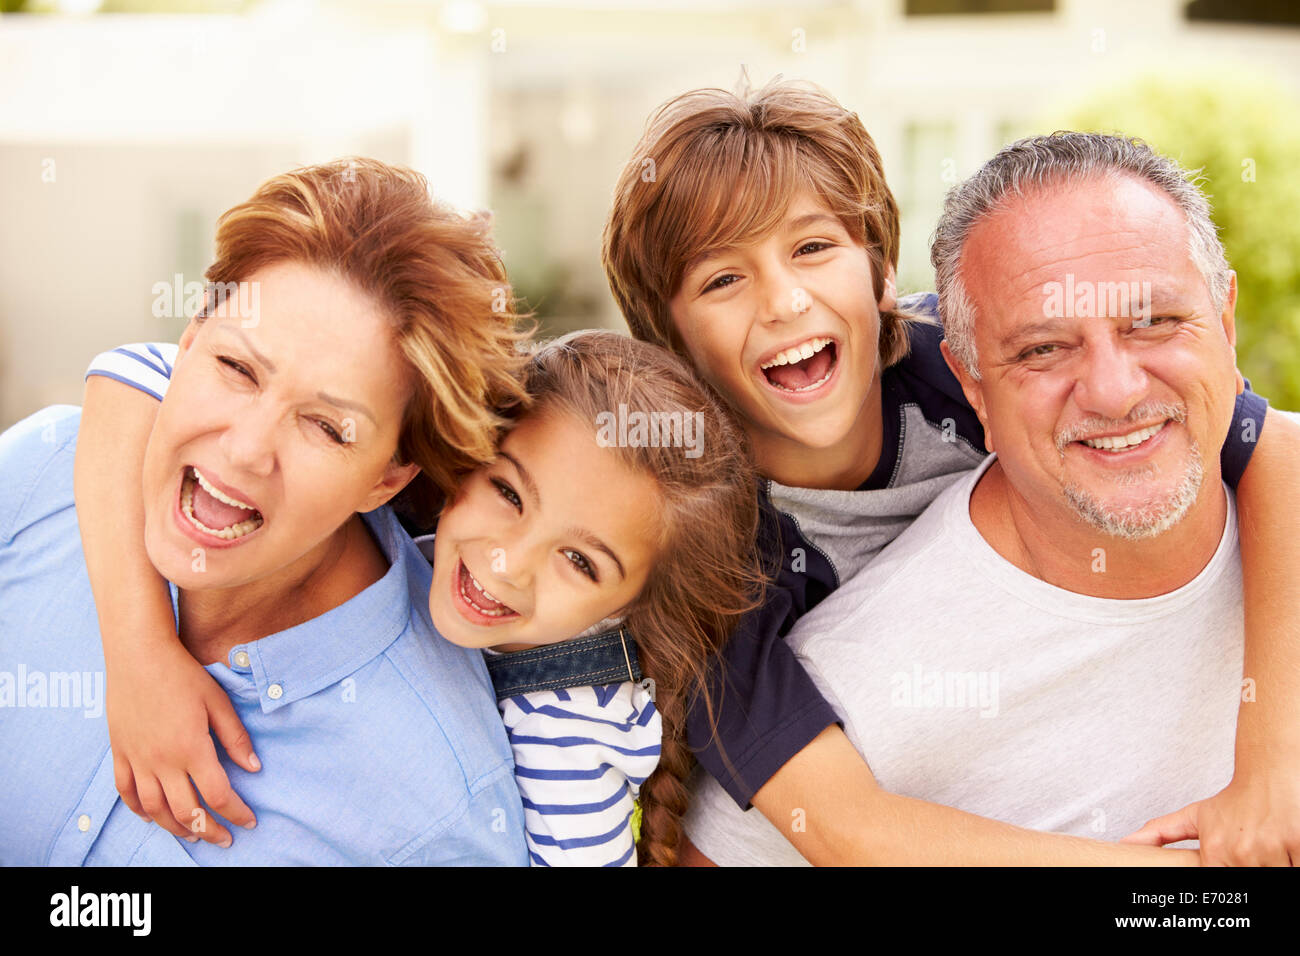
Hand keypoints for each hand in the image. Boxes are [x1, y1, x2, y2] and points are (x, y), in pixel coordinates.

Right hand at [105, 633, 259, 847]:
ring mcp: (137, 759)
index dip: (236, 813)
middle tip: (224, 839)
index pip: (218, 795)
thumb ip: (235, 737)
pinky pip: (126, 792)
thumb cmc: (182, 674)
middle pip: (187, 811)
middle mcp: (162, 761)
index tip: (249, 822)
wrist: (138, 655)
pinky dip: (139, 810)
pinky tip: (152, 817)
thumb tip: (254, 767)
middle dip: (209, 830)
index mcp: (191, 749)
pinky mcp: (120, 753)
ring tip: (194, 834)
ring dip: (176, 828)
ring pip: (154, 810)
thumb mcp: (218, 702)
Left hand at [1122, 777, 1298, 865]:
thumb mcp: (1195, 816)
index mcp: (1216, 853)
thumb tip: (1126, 844)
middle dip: (1256, 867)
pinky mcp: (1299, 844)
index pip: (1220, 884)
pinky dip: (1295, 859)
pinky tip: (1288, 847)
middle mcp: (1242, 854)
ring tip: (1269, 847)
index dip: (1229, 872)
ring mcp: (1271, 851)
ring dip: (1277, 863)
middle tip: (1254, 849)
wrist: (1269, 774)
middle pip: (1252, 880)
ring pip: (1277, 876)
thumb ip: (1162, 833)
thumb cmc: (1236, 800)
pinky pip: (1299, 867)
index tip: (1233, 862)